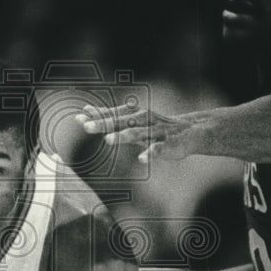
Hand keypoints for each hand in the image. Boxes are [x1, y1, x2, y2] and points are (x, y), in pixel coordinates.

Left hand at [75, 104, 198, 161]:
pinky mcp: (170, 144)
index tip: (79, 116)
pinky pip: (159, 148)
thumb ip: (111, 117)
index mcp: (134, 115)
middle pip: (122, 121)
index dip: (97, 115)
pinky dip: (150, 153)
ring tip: (108, 140)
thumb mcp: (133, 122)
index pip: (113, 114)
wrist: (191, 131)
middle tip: (86, 126)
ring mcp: (156, 131)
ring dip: (123, 135)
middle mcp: (144, 120)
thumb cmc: (156, 127)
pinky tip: (141, 159)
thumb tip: (86, 110)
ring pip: (138, 133)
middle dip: (104, 123)